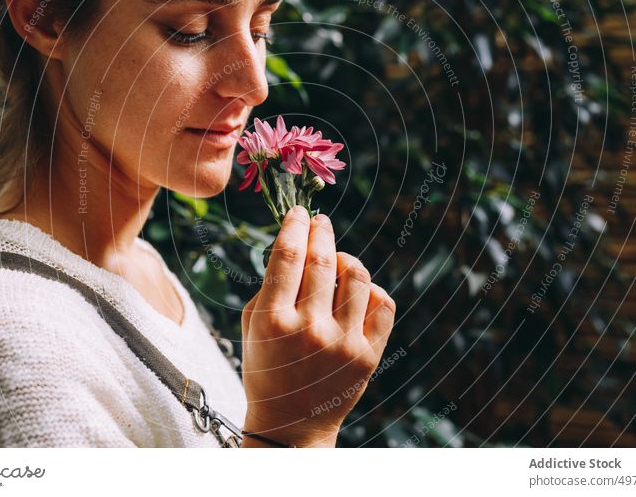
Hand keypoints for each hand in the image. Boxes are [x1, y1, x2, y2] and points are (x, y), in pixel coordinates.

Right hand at [241, 205, 396, 446]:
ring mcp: (343, 344)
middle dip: (322, 232)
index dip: (295, 226)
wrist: (291, 424)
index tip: (299, 212)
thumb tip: (296, 242)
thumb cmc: (267, 368)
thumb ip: (270, 286)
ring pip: (357, 276)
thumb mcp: (252, 327)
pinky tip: (356, 291)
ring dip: (346, 258)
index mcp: (273, 322)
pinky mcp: (369, 355)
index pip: (287, 256)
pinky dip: (370, 289)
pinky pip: (382, 303)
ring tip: (336, 260)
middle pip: (322, 260)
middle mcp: (309, 330)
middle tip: (321, 221)